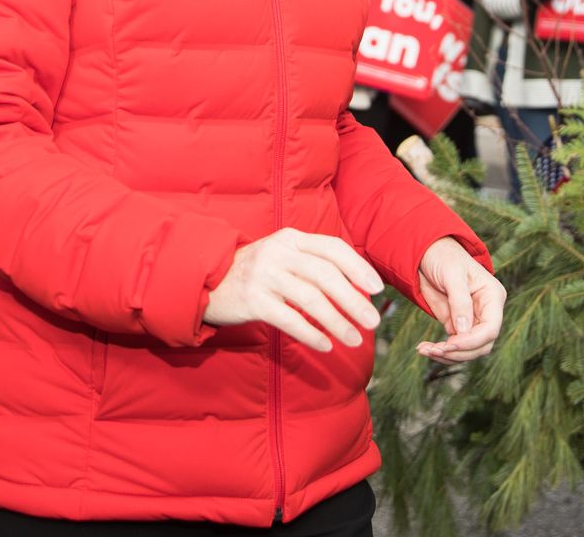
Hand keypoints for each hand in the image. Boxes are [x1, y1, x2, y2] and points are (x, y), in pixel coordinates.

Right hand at [204, 228, 384, 352]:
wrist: (207, 280)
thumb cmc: (256, 272)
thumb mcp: (282, 256)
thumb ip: (313, 264)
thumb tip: (357, 287)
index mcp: (290, 238)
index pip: (332, 248)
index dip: (358, 267)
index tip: (376, 288)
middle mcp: (278, 253)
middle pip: (326, 275)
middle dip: (354, 300)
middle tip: (372, 320)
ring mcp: (264, 276)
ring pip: (311, 299)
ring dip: (337, 322)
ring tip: (354, 339)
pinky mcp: (253, 300)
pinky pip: (290, 320)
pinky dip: (311, 334)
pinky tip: (325, 345)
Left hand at [413, 237, 504, 365]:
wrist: (427, 254)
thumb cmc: (444, 257)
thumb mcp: (452, 274)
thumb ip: (460, 301)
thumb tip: (463, 331)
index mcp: (492, 297)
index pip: (491, 328)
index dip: (472, 341)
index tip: (450, 343)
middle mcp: (486, 312)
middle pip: (482, 344)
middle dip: (458, 352)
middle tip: (434, 350)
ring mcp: (472, 320)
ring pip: (468, 350)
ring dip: (447, 355)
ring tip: (424, 350)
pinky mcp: (456, 325)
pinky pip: (454, 346)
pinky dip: (440, 351)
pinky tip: (424, 349)